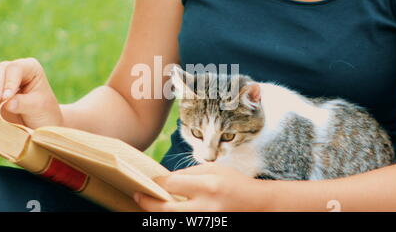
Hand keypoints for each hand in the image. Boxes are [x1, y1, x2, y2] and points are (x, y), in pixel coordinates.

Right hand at [0, 58, 62, 128]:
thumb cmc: (43, 112)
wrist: (37, 123)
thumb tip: (8, 102)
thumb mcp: (38, 107)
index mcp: (30, 68)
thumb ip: (23, 103)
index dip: (9, 81)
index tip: (6, 97)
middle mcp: (14, 69)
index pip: (16, 68)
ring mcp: (1, 78)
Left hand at [134, 163, 271, 211]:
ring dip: (156, 213)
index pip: (171, 185)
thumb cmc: (234, 183)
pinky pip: (182, 224)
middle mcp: (206, 208)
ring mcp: (207, 222)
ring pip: (171, 221)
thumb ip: (187, 173)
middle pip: (165, 210)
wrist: (258, 205)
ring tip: (150, 204)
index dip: (156, 183)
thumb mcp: (213, 169)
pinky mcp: (207, 228)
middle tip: (137, 196)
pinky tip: (165, 211)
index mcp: (208, 186)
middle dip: (147, 203)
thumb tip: (163, 179)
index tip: (148, 181)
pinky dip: (170, 218)